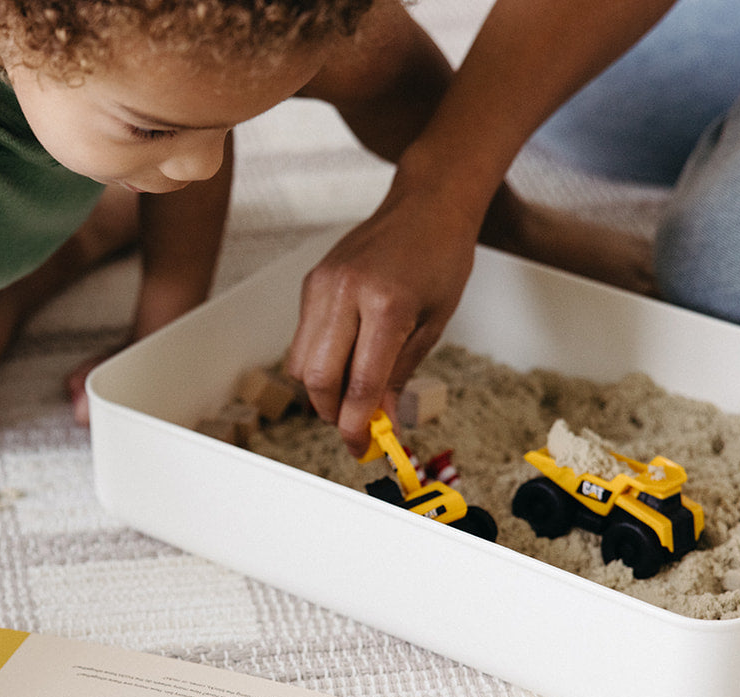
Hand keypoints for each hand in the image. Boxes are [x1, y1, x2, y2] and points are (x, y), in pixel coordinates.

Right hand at [287, 183, 476, 455]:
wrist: (426, 205)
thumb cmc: (440, 259)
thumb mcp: (432, 324)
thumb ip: (399, 374)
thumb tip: (378, 421)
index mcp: (386, 304)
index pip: (359, 383)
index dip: (357, 425)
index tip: (361, 448)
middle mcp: (345, 293)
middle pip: (316, 377)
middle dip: (332, 411)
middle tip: (354, 423)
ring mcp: (322, 286)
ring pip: (299, 361)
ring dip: (321, 389)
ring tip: (351, 391)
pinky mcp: (311, 283)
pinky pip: (303, 337)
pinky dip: (320, 359)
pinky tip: (346, 356)